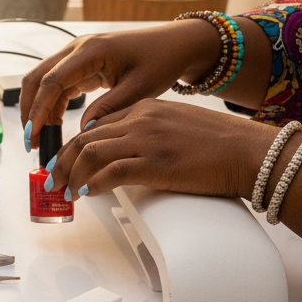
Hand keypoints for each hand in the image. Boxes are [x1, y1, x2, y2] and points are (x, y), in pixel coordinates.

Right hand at [19, 21, 222, 148]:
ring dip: (37, 110)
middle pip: (36, 79)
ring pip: (42, 83)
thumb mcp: (139, 90)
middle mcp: (77, 48)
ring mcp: (76, 56)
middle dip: (29, 110)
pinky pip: (56, 86)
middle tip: (31, 141)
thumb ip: (109, 109)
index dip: (38, 109)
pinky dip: (50, 107)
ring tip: (42, 140)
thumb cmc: (161, 61)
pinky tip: (54, 127)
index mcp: (91, 50)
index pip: (52, 81)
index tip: (34, 134)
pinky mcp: (79, 65)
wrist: (174, 45)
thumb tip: (83, 131)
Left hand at [42, 99, 278, 201]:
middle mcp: (141, 119)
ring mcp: (147, 140)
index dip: (73, 146)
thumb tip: (125, 158)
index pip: (96, 125)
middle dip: (62, 160)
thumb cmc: (219, 145)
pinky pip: (111, 172)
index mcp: (145, 108)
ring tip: (65, 192)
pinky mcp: (155, 163)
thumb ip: (148, 134)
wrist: (249, 152)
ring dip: (71, 174)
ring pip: (91, 153)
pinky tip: (87, 194)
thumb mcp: (176, 127)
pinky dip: (93, 184)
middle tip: (52, 180)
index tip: (63, 162)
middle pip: (85, 138)